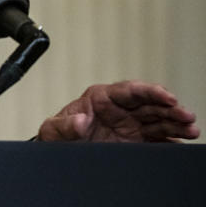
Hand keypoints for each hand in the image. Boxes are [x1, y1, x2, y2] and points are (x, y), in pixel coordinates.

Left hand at [37, 80, 198, 142]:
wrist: (60, 155)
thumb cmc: (57, 137)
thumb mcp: (53, 130)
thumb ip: (64, 124)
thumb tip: (80, 120)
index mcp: (101, 98)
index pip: (129, 90)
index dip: (150, 91)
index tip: (167, 96)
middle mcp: (119, 109)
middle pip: (149, 105)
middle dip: (170, 109)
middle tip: (187, 116)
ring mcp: (129, 126)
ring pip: (158, 120)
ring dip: (175, 123)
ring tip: (191, 129)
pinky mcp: (135, 142)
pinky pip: (157, 139)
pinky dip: (171, 141)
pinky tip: (182, 143)